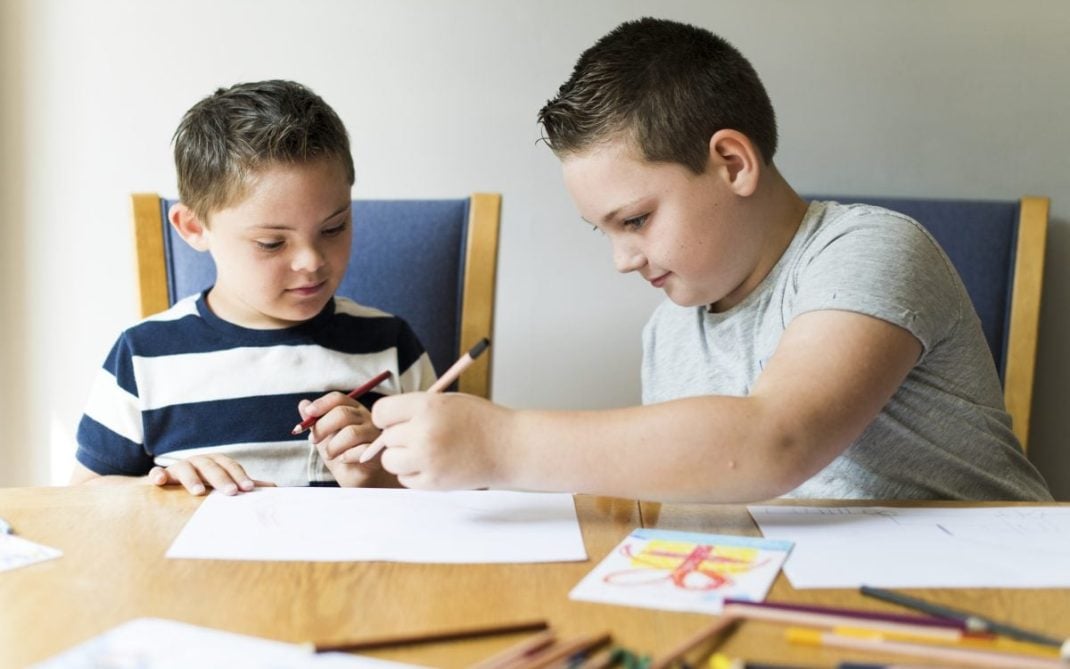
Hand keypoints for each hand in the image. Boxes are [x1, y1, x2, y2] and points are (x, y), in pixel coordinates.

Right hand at [148, 454, 270, 495]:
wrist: (173, 483)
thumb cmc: (206, 482)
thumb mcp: (224, 482)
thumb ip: (243, 484)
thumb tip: (273, 488)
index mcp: (217, 463)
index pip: (230, 466)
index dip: (239, 476)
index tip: (248, 488)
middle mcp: (199, 462)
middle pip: (211, 467)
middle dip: (221, 479)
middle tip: (230, 492)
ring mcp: (180, 467)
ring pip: (186, 469)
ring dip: (192, 479)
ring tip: (199, 492)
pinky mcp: (162, 475)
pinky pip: (157, 473)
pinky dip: (158, 475)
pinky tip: (158, 481)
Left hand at [300, 392, 390, 486]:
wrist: (357, 476)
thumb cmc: (341, 452)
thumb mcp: (323, 436)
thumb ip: (314, 421)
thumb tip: (303, 403)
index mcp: (352, 410)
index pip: (338, 399)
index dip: (321, 404)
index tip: (309, 412)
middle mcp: (366, 418)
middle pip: (343, 413)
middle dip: (322, 427)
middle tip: (313, 441)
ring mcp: (374, 434)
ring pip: (351, 433)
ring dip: (333, 446)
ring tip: (329, 455)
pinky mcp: (378, 452)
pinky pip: (362, 450)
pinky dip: (347, 456)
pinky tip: (343, 460)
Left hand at [370, 392, 512, 489]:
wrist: (509, 447)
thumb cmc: (480, 421)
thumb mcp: (447, 401)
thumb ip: (416, 409)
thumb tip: (383, 424)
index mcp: (427, 406)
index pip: (381, 411)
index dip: (387, 417)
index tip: (396, 420)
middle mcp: (423, 432)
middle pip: (386, 438)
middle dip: (399, 437)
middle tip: (422, 436)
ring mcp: (427, 460)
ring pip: (390, 461)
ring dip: (402, 457)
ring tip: (424, 452)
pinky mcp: (433, 483)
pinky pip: (404, 479)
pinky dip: (413, 474)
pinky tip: (433, 465)